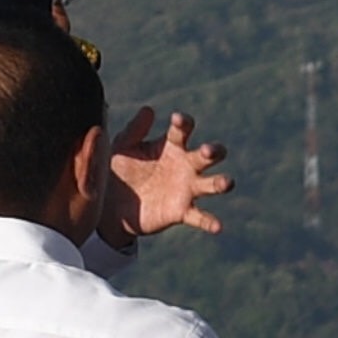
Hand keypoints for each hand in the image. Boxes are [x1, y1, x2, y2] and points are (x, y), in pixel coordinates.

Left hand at [101, 107, 231, 240]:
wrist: (110, 206)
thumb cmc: (120, 170)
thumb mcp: (122, 148)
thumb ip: (134, 130)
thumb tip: (149, 110)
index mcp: (171, 146)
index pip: (183, 130)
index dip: (183, 123)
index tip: (177, 119)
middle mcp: (185, 165)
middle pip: (208, 155)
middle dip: (213, 151)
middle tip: (207, 151)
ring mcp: (186, 189)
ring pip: (211, 184)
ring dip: (221, 182)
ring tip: (226, 183)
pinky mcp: (182, 212)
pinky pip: (199, 217)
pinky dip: (210, 222)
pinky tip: (217, 227)